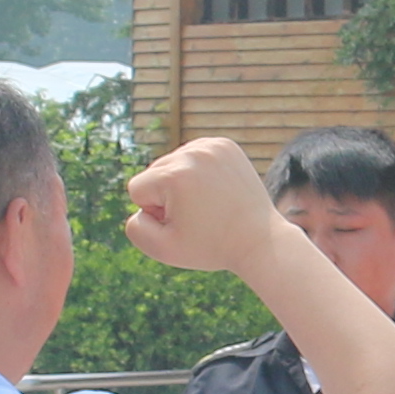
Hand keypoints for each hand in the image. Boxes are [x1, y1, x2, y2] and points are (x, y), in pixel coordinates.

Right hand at [122, 136, 286, 282]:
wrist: (259, 241)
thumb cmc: (210, 247)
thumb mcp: (162, 249)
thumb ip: (135, 228)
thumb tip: (140, 205)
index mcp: (174, 175)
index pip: (137, 188)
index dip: (154, 213)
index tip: (183, 223)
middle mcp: (193, 152)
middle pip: (154, 173)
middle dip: (167, 196)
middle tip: (199, 216)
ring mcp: (212, 145)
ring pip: (173, 163)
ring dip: (182, 183)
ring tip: (207, 203)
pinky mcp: (225, 145)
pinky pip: (193, 156)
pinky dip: (198, 173)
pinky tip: (214, 190)